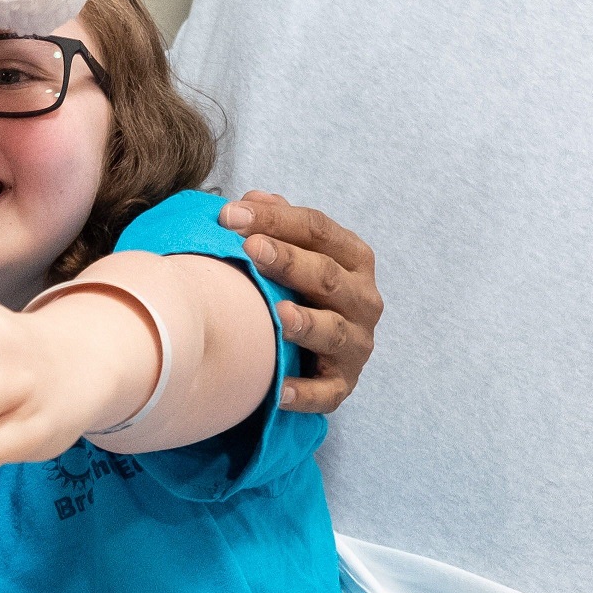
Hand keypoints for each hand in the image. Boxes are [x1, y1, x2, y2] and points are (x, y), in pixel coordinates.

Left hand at [219, 191, 380, 415]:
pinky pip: (326, 392)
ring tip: (278, 315)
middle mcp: (362, 299)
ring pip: (333, 332)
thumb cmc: (299, 291)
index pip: (318, 230)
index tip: (230, 215)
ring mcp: (356, 343)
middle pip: (326, 276)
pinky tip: (279, 390)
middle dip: (289, 261)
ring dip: (306, 324)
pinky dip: (305, 393)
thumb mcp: (293, 253)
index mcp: (352, 259)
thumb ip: (275, 225)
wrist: (318, 351)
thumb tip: (249, 199)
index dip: (276, 219)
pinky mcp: (342, 384)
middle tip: (250, 248)